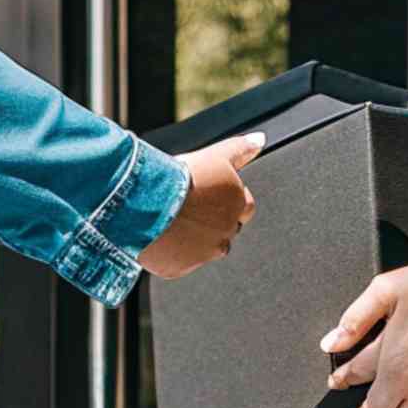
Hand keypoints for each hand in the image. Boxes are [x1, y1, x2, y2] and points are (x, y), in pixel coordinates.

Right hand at [138, 133, 264, 277]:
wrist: (146, 201)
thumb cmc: (180, 177)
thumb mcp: (215, 155)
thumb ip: (241, 149)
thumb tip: (261, 139)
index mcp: (236, 206)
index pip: (244, 206)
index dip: (227, 199)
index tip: (209, 193)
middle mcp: (225, 233)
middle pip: (225, 229)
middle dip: (212, 220)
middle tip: (188, 206)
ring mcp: (203, 254)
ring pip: (205, 249)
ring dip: (195, 239)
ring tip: (173, 222)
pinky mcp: (179, 268)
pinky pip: (179, 263)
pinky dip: (172, 254)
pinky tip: (159, 237)